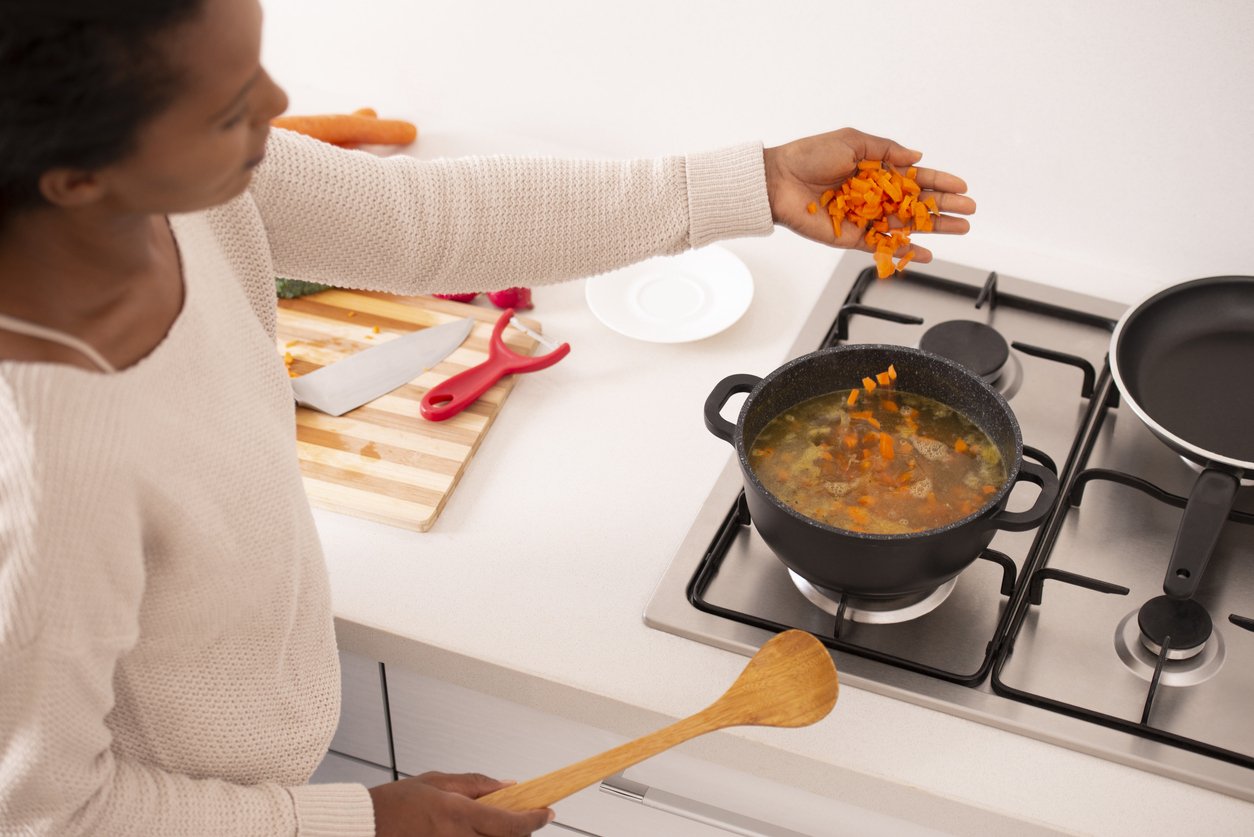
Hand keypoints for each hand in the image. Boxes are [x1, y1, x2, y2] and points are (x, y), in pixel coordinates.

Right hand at [369, 771, 553, 836]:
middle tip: (524, 818)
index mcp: (458, 815)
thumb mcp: (437, 781)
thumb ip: (475, 784)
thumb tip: (507, 785)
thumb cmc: (393, 804)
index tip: (546, 812)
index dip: (535, 820)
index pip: (511, 824)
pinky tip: (477, 832)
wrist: (364, 826)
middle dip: (521, 831)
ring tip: (497, 824)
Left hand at [763, 128, 974, 263]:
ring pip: (906, 226)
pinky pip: (883, 246)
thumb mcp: (854, 142)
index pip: (915, 178)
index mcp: (876, 171)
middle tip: (969, 210)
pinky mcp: (852, 237)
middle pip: (917, 203)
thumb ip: (887, 151)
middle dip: (945, 207)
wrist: (779, 180)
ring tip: (960, 228)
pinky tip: (925, 253)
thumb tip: (917, 156)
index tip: (962, 185)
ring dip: (934, 228)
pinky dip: (904, 250)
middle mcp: (874, 195)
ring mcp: (865, 217)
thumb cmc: (810, 156)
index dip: (939, 181)